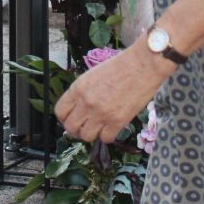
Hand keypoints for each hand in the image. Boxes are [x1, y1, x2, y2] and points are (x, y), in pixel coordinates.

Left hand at [55, 45, 170, 142]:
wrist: (143, 65)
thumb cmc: (120, 66)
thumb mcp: (92, 75)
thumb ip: (82, 92)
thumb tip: (78, 109)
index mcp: (78, 88)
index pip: (60, 112)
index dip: (65, 118)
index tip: (73, 118)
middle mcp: (86, 102)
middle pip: (71, 128)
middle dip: (77, 129)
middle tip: (86, 126)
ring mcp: (101, 113)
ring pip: (86, 136)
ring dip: (92, 133)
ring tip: (100, 126)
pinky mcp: (117, 121)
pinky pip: (105, 139)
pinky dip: (108, 135)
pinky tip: (113, 127)